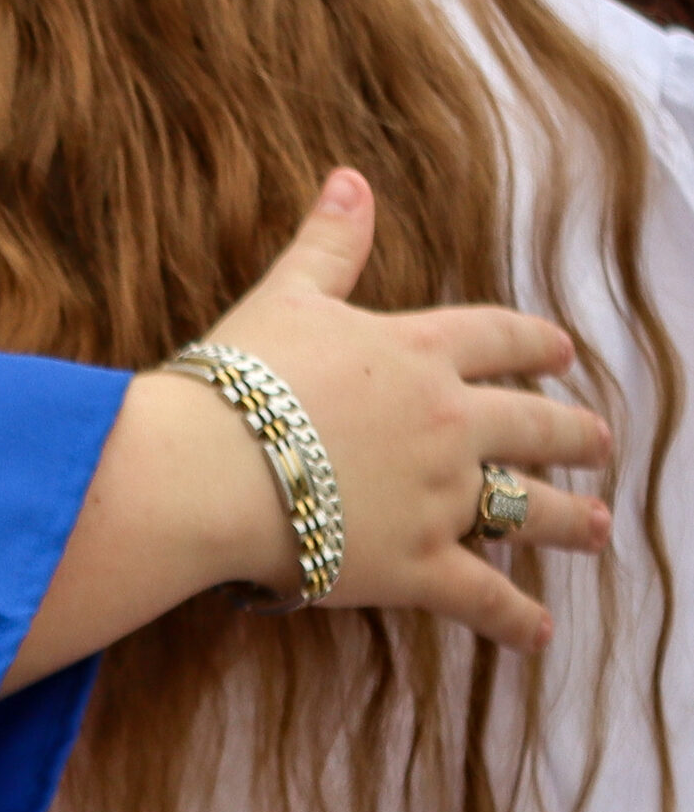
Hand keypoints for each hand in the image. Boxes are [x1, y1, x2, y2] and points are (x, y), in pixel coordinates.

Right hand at [197, 166, 606, 653]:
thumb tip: (351, 178)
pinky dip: (515, 620)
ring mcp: (441, 497)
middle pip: (532, 425)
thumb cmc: (239, 375)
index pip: (496, 338)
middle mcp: (447, 423)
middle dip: (573, 434)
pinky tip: (541, 634)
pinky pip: (483, 598)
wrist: (211, 465)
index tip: (562, 351)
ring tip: (596, 527)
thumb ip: (329, 242)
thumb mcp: (285, 295)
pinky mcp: (419, 565)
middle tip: (601, 441)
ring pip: (527, 509)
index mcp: (417, 353)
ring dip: (568, 520)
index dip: (533, 343)